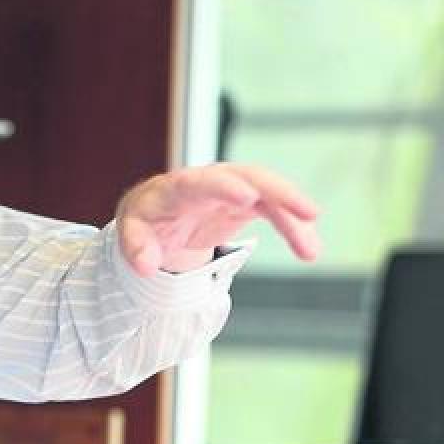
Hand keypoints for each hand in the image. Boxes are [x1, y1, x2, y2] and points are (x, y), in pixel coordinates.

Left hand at [117, 162, 320, 276]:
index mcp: (177, 188)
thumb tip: (145, 267)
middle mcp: (209, 182)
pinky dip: (292, 226)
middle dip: (279, 192)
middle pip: (248, 177)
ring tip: (311, 251)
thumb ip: (136, 248)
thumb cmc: (145, 221)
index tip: (247, 196)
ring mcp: (230, 188)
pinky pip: (274, 209)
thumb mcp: (132, 234)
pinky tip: (308, 248)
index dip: (224, 186)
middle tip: (308, 213)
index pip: (201, 182)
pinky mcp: (244, 202)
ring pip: (269, 193)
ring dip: (293, 217)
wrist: (157, 216)